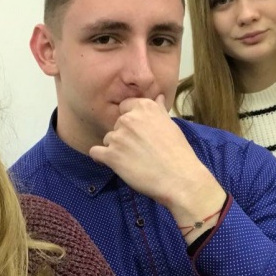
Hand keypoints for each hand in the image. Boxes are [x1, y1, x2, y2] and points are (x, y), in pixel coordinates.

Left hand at [90, 95, 225, 239]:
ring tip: (131, 161)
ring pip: (107, 139)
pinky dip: (100, 158)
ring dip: (115, 149)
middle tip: (139, 151)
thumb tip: (158, 97)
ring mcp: (118, 137)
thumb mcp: (170, 125)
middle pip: (116, 125)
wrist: (179, 178)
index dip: (130, 122)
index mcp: (144, 107)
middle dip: (124, 137)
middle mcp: (129, 119)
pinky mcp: (111, 155)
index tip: (138, 133)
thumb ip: (158, 110)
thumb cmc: (178, 153)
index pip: (125, 107)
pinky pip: (95, 153)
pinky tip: (111, 164)